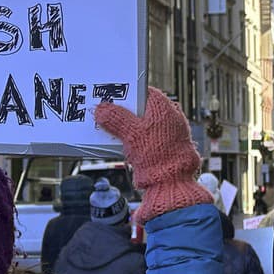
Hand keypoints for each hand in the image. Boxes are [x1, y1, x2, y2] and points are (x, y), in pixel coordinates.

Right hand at [95, 89, 211, 223]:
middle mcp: (171, 116)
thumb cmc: (156, 154)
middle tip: (106, 112)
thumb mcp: (131, 133)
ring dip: (129, 126)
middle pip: (143, 108)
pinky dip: (137, 138)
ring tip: (110, 128)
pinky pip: (149, 137)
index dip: (126, 92)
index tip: (110, 95)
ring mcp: (172, 131)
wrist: (172, 182)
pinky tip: (123, 143)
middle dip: (124, 111)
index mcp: (164, 106)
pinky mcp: (169, 146)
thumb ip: (115, 119)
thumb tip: (101, 109)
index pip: (142, 91)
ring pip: (145, 124)